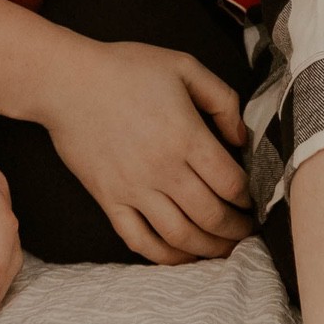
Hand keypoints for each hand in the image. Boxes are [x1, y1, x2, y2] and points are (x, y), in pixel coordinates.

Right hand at [36, 38, 251, 263]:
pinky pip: (139, 240)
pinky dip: (164, 256)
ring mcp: (134, 189)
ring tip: (224, 250)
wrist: (69, 82)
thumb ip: (222, 100)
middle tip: (247, 233)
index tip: (255, 201)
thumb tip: (240, 138)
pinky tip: (181, 255)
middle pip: (210, 215)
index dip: (248, 198)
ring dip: (207, 249)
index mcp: (186, 137)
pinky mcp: (109, 200)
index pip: (230, 183)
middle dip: (235, 230)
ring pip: (179, 235)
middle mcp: (163, 169)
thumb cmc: (127, 69)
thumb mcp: (185, 67)